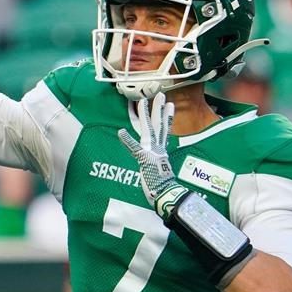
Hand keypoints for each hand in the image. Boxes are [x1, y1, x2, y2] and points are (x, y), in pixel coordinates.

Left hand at [118, 92, 187, 219]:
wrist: (166, 196)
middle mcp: (158, 150)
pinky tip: (120, 132)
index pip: (165, 131)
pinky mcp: (144, 159)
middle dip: (159, 109)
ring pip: (148, 130)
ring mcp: (151, 153)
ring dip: (144, 115)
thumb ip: (161, 169)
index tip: (170, 106)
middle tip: (161, 94)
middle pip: (159, 125)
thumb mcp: (161, 176)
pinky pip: (134, 148)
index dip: (168, 118)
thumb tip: (164, 171)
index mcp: (161, 152)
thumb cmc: (163, 189)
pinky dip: (128, 140)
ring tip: (142, 101)